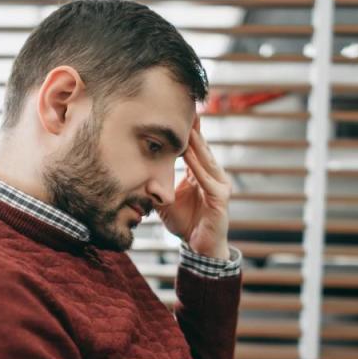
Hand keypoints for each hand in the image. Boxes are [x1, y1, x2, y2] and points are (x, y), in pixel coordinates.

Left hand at [157, 117, 231, 259]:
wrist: (200, 247)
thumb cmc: (186, 223)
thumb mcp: (166, 201)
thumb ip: (157, 187)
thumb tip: (137, 177)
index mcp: (203, 175)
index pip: (197, 149)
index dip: (191, 132)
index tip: (182, 113)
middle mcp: (214, 177)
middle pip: (204, 149)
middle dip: (196, 131)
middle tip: (188, 110)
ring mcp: (220, 187)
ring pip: (206, 162)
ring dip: (197, 145)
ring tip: (188, 128)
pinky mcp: (220, 200)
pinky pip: (207, 181)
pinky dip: (198, 168)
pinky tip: (189, 157)